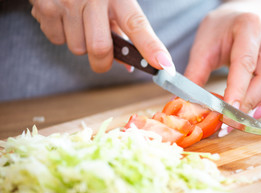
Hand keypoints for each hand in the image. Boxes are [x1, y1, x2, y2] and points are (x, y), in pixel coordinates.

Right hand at [29, 0, 174, 72]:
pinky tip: (63, 16)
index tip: (164, 66)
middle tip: (103, 56)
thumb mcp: (112, 0)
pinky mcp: (44, 7)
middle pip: (100, 49)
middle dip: (103, 61)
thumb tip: (127, 65)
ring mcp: (67, 2)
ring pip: (78, 48)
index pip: (137, 25)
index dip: (151, 48)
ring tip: (79, 21)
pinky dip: (61, 34)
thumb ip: (121, 29)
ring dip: (81, 43)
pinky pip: (56, 40)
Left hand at [184, 3, 260, 118]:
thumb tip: (187, 103)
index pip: (245, 64)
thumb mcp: (203, 45)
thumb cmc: (221, 30)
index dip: (238, 93)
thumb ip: (195, 73)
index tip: (228, 116)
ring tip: (253, 116)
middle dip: (251, 104)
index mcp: (248, 27)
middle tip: (233, 123)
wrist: (243, 15)